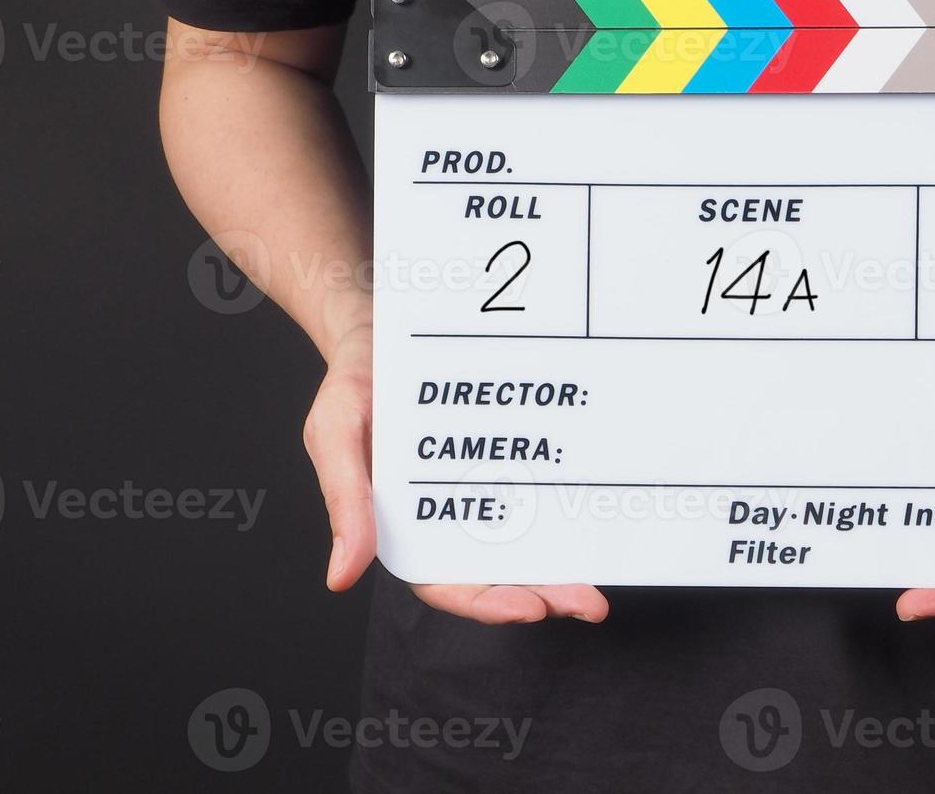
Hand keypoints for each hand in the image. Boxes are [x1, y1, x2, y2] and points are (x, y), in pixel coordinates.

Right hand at [302, 323, 608, 623]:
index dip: (485, 603)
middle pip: (498, 573)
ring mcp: (485, 488)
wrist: (384, 327)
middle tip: (586, 605)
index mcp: (404, 525)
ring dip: (562, 572)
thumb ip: (344, 501)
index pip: (445, 581)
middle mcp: (450, 516)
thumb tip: (340, 576)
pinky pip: (541, 492)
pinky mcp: (510, 459)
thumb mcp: (336, 433)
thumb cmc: (355, 384)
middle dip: (542, 596)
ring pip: (527, 544)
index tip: (526, 607)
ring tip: (597, 592)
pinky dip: (568, 514)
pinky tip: (598, 526)